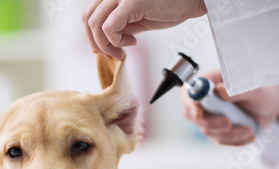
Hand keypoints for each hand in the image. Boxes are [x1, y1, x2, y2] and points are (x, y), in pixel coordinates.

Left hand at [82, 0, 206, 59]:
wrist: (191, 0)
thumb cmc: (167, 7)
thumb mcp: (135, 18)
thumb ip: (117, 25)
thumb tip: (101, 42)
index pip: (88, 14)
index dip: (91, 35)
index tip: (104, 49)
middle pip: (87, 19)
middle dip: (96, 42)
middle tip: (111, 54)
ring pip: (96, 25)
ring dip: (106, 45)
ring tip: (122, 51)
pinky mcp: (131, 2)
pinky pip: (109, 28)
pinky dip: (116, 42)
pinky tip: (133, 42)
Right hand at [180, 70, 278, 145]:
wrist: (269, 105)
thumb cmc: (259, 91)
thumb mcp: (252, 87)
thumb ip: (235, 89)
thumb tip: (218, 91)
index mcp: (206, 84)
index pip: (189, 94)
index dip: (191, 105)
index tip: (199, 114)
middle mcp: (202, 102)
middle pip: (195, 117)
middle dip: (212, 123)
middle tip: (229, 124)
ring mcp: (208, 118)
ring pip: (209, 131)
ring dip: (229, 133)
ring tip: (248, 129)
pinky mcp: (217, 131)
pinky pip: (220, 139)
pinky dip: (235, 140)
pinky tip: (248, 135)